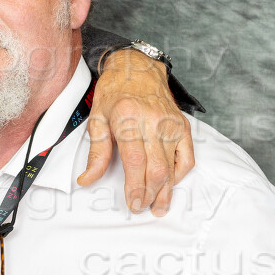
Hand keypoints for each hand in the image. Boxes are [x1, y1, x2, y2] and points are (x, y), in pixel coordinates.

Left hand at [78, 48, 194, 215]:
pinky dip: (180, 174)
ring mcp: (171, 124)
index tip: (133, 203)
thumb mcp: (97, 120)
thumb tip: (87, 179)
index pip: (135, 162)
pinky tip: (171, 184)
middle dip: (150, 194)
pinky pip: (187, 157)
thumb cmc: (115, 93)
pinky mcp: (182, 126)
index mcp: (128, 118)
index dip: (135, 187)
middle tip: (142, 207)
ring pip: (172, 167)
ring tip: (159, 206)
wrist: (137, 68)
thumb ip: (96, 153)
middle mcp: (153, 121)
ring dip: (166, 191)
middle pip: (156, 168)